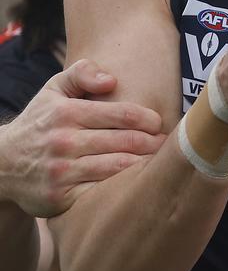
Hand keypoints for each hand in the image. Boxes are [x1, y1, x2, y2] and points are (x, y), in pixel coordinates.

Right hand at [0, 59, 165, 216]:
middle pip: (124, 142)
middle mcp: (63, 141)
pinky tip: (137, 185)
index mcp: (66, 113)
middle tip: (168, 146)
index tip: (160, 123)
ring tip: (161, 164)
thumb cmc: (40, 122)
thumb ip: (81, 73)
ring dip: (144, 166)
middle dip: (152, 143)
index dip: (147, 119)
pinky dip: (121, 189)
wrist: (2, 164)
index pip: (121, 114)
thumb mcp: (53, 90)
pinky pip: (100, 193)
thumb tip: (111, 80)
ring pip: (116, 168)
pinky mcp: (60, 197)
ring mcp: (61, 171)